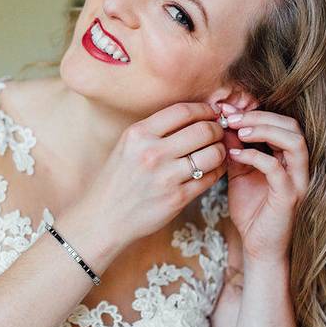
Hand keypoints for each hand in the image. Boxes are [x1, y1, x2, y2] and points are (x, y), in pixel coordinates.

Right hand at [78, 102, 227, 251]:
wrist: (104, 217)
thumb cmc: (117, 180)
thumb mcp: (127, 146)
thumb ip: (155, 131)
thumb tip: (193, 117)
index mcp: (138, 134)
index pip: (183, 111)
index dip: (204, 109)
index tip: (211, 113)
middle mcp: (152, 152)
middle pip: (203, 130)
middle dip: (217, 129)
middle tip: (219, 132)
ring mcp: (166, 176)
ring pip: (213, 154)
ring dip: (221, 150)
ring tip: (218, 150)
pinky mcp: (177, 198)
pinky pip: (210, 178)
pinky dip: (218, 171)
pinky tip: (213, 169)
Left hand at [219, 103, 309, 263]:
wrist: (258, 246)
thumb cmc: (251, 211)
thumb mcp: (239, 173)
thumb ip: (235, 150)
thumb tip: (222, 124)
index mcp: (287, 157)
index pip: (281, 122)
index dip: (254, 111)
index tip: (226, 109)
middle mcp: (298, 166)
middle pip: (291, 125)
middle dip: (259, 116)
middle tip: (231, 117)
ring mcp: (298, 180)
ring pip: (294, 141)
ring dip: (264, 130)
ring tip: (237, 130)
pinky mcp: (290, 196)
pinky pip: (277, 169)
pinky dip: (255, 156)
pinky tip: (234, 155)